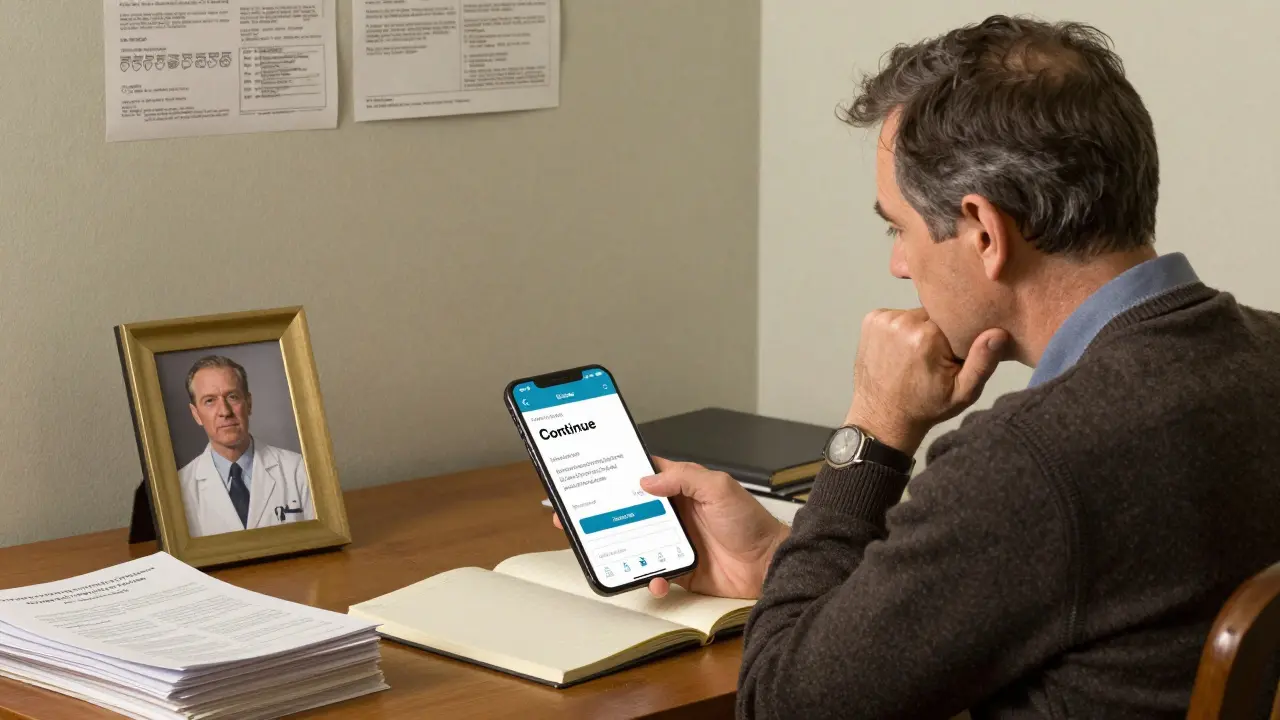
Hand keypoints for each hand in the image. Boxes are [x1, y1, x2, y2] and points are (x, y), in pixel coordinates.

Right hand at [553, 458, 787, 598]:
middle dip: (601, 514)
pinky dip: (651, 578)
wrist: (769, 564)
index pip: (643, 473)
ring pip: (635, 543)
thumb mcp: (719, 488)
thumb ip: (684, 478)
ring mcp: (674, 542)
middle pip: (629, 510)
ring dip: (619, 549)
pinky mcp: (679, 569)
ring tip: (603, 551)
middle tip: (574, 517)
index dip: (618, 473)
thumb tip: (647, 479)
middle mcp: (673, 513)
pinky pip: (655, 573)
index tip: (592, 473)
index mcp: (681, 488)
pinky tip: (656, 578)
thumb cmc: (750, 522)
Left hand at [847, 308, 1008, 453]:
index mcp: (928, 336)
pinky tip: (899, 351)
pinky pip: (896, 315)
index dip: (957, 334)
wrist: (883, 417)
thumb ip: (983, 362)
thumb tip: (998, 333)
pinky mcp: (871, 320)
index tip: (952, 353)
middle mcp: (904, 322)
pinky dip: (901, 329)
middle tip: (935, 357)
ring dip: (918, 329)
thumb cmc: (926, 406)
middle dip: (938, 331)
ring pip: (915, 314)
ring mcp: (884, 320)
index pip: (955, 317)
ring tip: (915, 356)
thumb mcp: (963, 393)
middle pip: (934, 313)